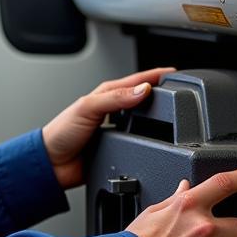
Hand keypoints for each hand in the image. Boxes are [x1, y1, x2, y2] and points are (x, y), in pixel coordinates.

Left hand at [42, 67, 175, 189]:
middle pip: (143, 98)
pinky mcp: (118, 146)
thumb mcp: (87, 108)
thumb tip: (142, 90)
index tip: (175, 73)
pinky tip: (158, 140)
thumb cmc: (61, 133)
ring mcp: (117, 128)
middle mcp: (113, 109)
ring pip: (144, 119)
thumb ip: (114, 98)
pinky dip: (151, 138)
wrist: (53, 164)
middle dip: (162, 93)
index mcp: (106, 95)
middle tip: (182, 92)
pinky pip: (140, 140)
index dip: (156, 75)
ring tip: (176, 114)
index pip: (136, 81)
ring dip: (158, 116)